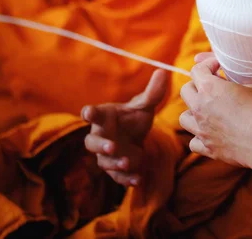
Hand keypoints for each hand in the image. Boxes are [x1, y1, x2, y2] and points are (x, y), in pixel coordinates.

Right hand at [82, 69, 166, 186]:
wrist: (135, 137)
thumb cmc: (133, 118)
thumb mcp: (144, 106)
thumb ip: (152, 93)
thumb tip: (163, 71)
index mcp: (105, 117)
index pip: (93, 114)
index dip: (90, 113)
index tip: (88, 112)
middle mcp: (101, 136)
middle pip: (92, 143)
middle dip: (101, 145)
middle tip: (111, 146)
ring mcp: (107, 154)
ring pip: (104, 161)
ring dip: (115, 163)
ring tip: (127, 162)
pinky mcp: (115, 168)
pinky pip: (117, 176)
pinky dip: (126, 178)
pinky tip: (137, 180)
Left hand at [179, 57, 251, 168]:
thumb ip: (242, 86)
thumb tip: (241, 88)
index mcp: (210, 88)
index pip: (197, 70)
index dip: (207, 64)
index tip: (217, 66)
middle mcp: (200, 107)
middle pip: (186, 91)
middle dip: (196, 86)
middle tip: (210, 87)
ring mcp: (201, 129)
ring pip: (184, 118)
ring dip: (192, 112)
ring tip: (205, 112)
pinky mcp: (207, 147)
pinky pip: (194, 142)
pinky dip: (199, 138)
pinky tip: (209, 135)